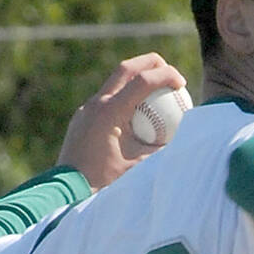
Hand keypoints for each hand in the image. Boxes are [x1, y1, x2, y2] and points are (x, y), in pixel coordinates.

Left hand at [57, 53, 187, 190]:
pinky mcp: (83, 116)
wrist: (68, 190)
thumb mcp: (141, 165)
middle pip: (127, 68)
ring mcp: (87, 108)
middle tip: (170, 73)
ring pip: (115, 80)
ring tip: (157, 90)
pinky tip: (138, 113)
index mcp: (110, 111)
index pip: (143, 80)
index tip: (181, 83)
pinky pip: (107, 97)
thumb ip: (163, 148)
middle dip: (152, 63)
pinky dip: (126, 96)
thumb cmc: (105, 181)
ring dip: (137, 78)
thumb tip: (185, 136)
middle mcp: (96, 103)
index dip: (166, 75)